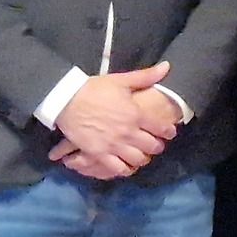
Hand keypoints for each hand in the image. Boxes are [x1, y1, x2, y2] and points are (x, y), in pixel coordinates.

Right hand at [55, 87, 182, 176]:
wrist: (67, 99)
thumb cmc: (94, 89)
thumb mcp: (121, 80)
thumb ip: (146, 76)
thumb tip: (167, 66)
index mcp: (136, 114)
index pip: (161, 128)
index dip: (168, 132)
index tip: (169, 132)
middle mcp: (128, 132)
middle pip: (152, 147)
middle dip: (157, 146)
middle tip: (155, 145)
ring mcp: (114, 145)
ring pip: (138, 160)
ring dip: (143, 158)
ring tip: (141, 155)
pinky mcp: (99, 154)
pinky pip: (118, 168)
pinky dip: (125, 169)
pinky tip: (126, 166)